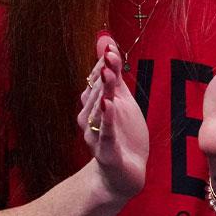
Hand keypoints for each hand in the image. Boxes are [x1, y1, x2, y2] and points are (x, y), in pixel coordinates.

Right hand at [77, 32, 147, 198]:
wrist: (124, 173)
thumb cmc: (122, 134)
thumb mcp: (122, 100)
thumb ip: (115, 74)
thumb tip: (105, 41)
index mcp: (96, 105)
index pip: (97, 81)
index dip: (103, 64)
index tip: (109, 46)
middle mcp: (91, 118)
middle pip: (96, 92)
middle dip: (102, 74)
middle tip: (109, 56)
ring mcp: (97, 134)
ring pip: (98, 110)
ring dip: (103, 92)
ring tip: (108, 74)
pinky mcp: (106, 150)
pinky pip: (105, 132)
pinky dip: (107, 119)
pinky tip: (110, 105)